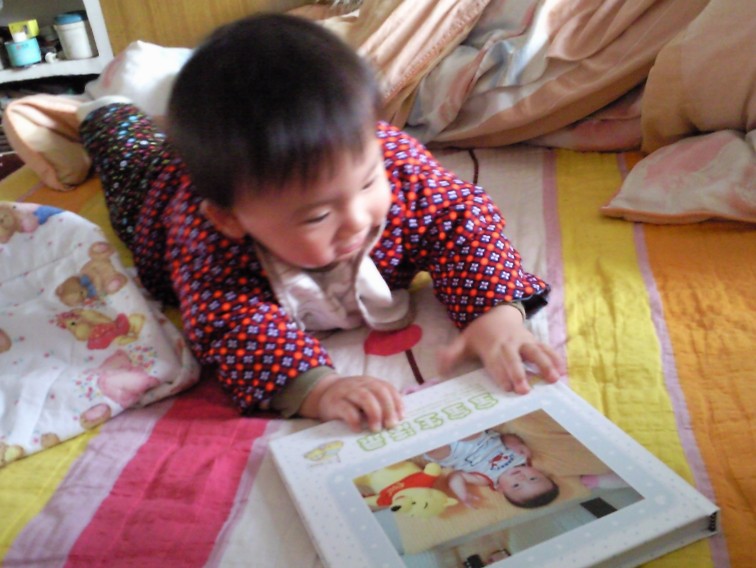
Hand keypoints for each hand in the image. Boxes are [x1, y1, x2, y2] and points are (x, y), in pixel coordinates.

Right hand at [299, 373, 403, 432]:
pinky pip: (346, 409)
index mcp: (370, 382)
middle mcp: (360, 384)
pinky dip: (354, 420)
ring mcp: (347, 392)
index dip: (396, 401)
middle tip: (391, 426)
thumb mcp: (366, 397)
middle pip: (379, 391)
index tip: (401, 417)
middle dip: (388, 408)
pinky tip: (358, 429)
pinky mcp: (334, 402)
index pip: (387, 388)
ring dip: (374, 413)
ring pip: (364, 397)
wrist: (322, 394)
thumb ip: (380, 403)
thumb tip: (397, 419)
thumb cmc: (350, 400)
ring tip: (376, 429)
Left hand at [437, 303, 560, 393]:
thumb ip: (452, 354)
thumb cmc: (479, 333)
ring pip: (535, 352)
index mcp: (490, 346)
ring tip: (553, 379)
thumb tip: (439, 368)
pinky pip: (546, 348)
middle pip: (515, 359)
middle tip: (525, 390)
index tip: (507, 388)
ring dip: (544, 365)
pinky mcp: (534, 340)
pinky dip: (555, 358)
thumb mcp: (463, 341)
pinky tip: (563, 371)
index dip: (501, 374)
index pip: (495, 362)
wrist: (496, 311)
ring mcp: (523, 341)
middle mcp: (508, 343)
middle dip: (520, 374)